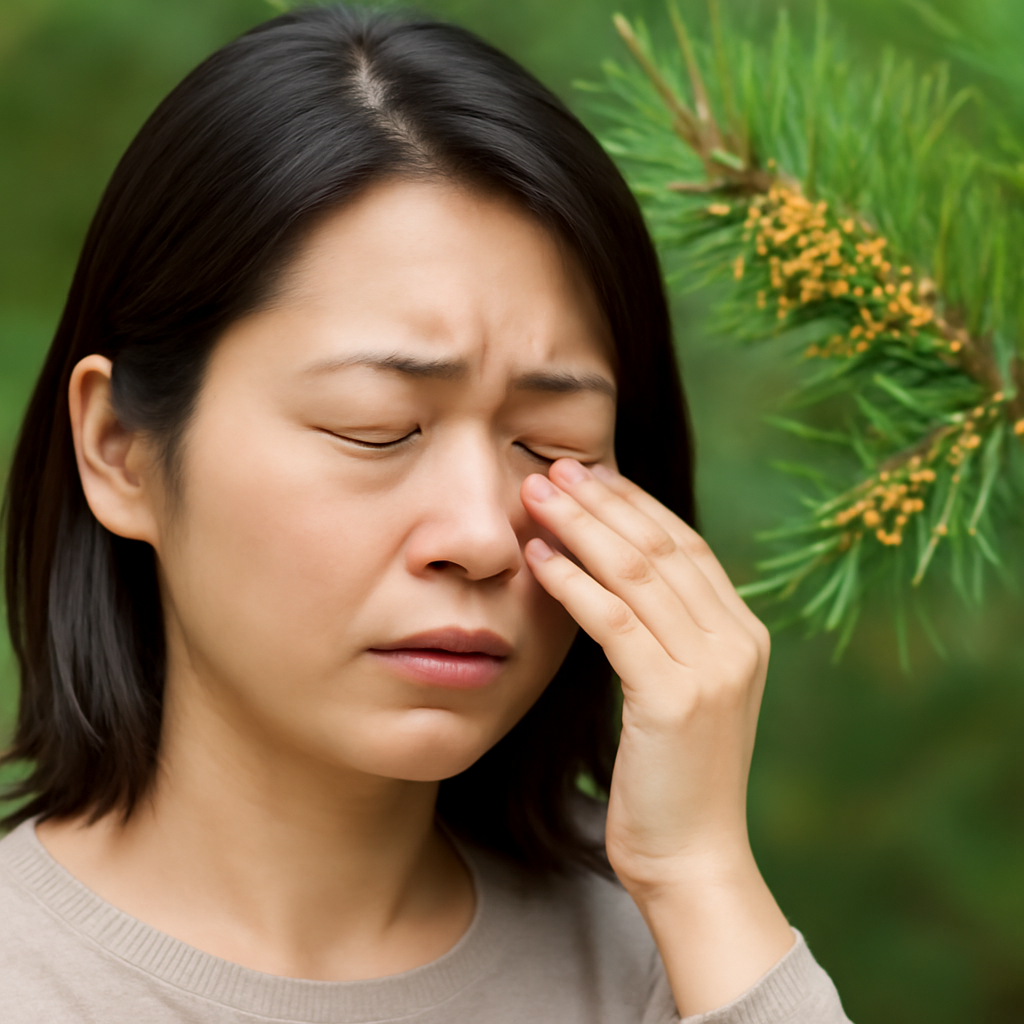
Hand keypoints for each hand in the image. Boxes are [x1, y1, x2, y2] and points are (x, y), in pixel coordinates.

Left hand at [522, 458, 792, 1015]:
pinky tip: (538, 559)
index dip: (634, 504)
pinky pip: (615, 622)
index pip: (686, 545)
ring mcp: (712, 669)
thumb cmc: (673, 782)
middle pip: (662, 547)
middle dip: (603, 501)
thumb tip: (614, 582)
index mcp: (743, 635)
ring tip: (537, 495)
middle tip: (553, 468)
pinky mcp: (675, 698)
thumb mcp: (681, 695)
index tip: (588, 474)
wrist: (693, 862)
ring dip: (581, 527)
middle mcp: (737, 641)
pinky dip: (573, 584)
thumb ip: (666, 638)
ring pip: (637, 573)